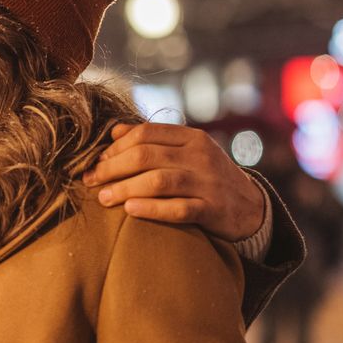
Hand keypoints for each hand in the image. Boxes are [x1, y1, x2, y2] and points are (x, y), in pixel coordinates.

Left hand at [84, 121, 264, 243]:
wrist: (252, 208)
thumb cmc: (208, 178)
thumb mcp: (187, 152)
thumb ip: (154, 140)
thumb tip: (114, 131)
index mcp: (192, 138)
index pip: (145, 134)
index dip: (115, 147)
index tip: (96, 162)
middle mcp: (200, 157)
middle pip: (146, 156)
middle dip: (112, 168)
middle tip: (90, 181)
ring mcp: (208, 183)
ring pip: (158, 181)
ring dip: (125, 189)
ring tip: (103, 198)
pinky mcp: (213, 211)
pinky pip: (178, 209)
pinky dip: (151, 209)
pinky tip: (130, 211)